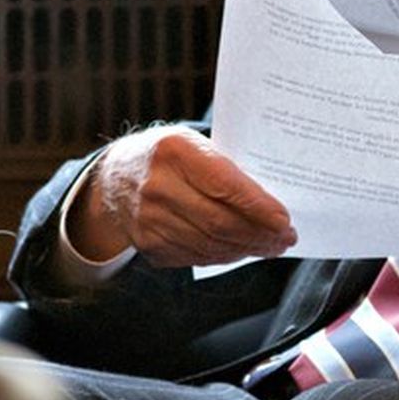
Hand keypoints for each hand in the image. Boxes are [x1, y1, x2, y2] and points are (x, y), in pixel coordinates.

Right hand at [66, 125, 295, 267]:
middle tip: (286, 238)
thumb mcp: (191, 142)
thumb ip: (224, 167)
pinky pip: (196, 257)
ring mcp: (149, 220)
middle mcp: (158, 187)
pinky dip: (225, 256)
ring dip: (247, 249)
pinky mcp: (148, 245)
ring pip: (211, 245)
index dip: (259, 208)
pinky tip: (242, 250)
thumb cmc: (166, 155)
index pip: (226, 186)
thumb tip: (271, 202)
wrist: (112, 177)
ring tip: (270, 246)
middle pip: (220, 223)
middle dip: (260, 235)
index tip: (285, 220)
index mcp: (175, 151)